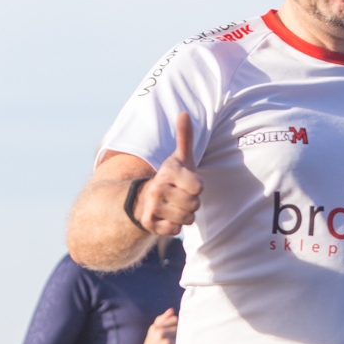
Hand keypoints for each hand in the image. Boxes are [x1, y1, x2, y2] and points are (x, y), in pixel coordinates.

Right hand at [132, 112, 202, 234]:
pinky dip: (175, 226)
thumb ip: (184, 137)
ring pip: (186, 218)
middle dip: (192, 203)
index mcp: (167, 172)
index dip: (198, 188)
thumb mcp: (179, 158)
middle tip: (181, 197)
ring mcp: (152, 207)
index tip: (187, 183)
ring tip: (175, 206)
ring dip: (185, 215)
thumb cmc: (170, 178)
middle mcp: (157, 188)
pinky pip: (176, 230)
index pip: (199, 187)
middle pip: (194, 204)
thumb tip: (184, 113)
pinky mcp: (150, 224)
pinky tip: (168, 217)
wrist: (144, 199)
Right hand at [135, 308, 178, 343]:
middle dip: (180, 335)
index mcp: (156, 327)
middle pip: (181, 328)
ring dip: (181, 343)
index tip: (173, 335)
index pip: (176, 320)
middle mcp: (160, 332)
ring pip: (182, 338)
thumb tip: (171, 310)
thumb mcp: (153, 332)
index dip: (177, 327)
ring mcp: (166, 341)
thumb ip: (161, 320)